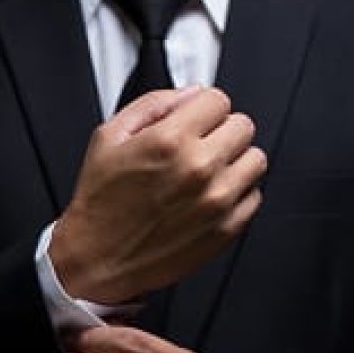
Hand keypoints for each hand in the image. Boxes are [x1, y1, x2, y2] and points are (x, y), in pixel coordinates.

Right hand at [51, 87, 266, 303]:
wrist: (98, 257)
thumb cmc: (101, 203)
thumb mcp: (110, 136)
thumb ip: (154, 104)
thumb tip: (190, 95)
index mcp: (170, 140)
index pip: (219, 101)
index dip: (204, 109)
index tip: (196, 122)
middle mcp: (199, 168)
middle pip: (243, 126)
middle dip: (222, 131)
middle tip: (201, 147)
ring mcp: (217, 201)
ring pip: (255, 160)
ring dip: (235, 162)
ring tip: (209, 173)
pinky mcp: (226, 229)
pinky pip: (254, 197)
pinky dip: (238, 194)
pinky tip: (210, 198)